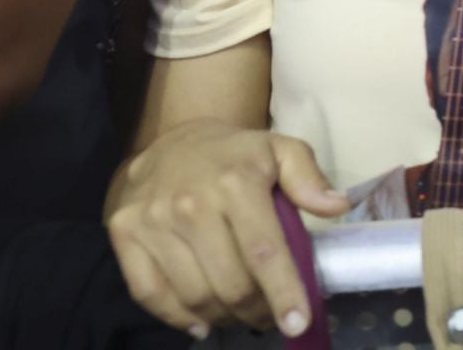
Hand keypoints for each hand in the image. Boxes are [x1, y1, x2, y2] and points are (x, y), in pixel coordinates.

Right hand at [106, 120, 349, 336]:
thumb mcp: (281, 150)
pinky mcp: (124, 233)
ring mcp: (152, 221)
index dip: (283, 291)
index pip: (263, 251)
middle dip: (256, 310)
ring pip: (192, 294)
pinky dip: (177, 317)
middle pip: (229, 282)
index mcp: (236, 183)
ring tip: (241, 315)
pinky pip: (149, 293)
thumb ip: (309, 178)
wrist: (172, 138)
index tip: (298, 324)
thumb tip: (338, 206)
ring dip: (223, 316)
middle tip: (270, 317)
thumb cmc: (236, 153)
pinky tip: (202, 322)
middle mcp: (191, 204)